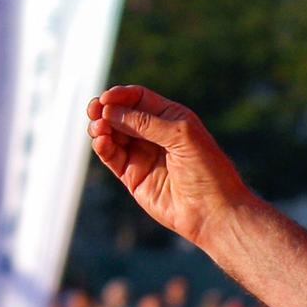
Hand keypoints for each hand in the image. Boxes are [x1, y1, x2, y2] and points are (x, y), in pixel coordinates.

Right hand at [87, 87, 251, 257]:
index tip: (106, 98)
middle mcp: (154, 135)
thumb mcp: (180, 135)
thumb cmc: (207, 169)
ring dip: (101, 128)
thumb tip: (109, 111)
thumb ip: (145, 122)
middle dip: (105, 110)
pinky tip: (102, 142)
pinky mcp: (132, 176)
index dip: (121, 96)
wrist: (213, 210)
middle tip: (94, 110)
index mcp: (170, 118)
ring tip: (98, 128)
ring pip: (112, 135)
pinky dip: (103, 147)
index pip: (139, 99)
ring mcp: (142, 155)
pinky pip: (112, 157)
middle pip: (121, 115)